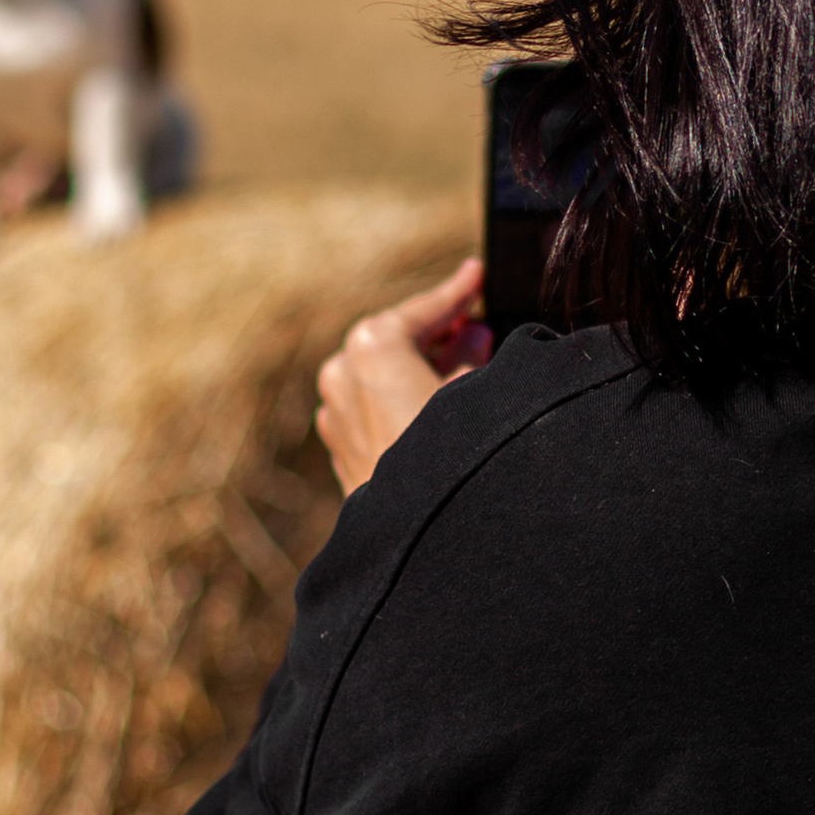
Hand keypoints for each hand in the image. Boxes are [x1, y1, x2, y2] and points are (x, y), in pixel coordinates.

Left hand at [315, 257, 492, 494]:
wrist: (424, 539)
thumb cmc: (453, 456)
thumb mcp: (476, 391)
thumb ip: (471, 355)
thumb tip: (473, 336)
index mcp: (369, 349)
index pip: (422, 312)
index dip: (456, 293)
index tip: (477, 274)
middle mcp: (342, 377)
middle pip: (398, 342)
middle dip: (440, 335)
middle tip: (479, 323)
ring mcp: (336, 416)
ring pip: (383, 378)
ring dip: (422, 369)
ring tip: (468, 366)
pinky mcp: (341, 453)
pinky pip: (374, 411)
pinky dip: (403, 400)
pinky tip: (439, 406)